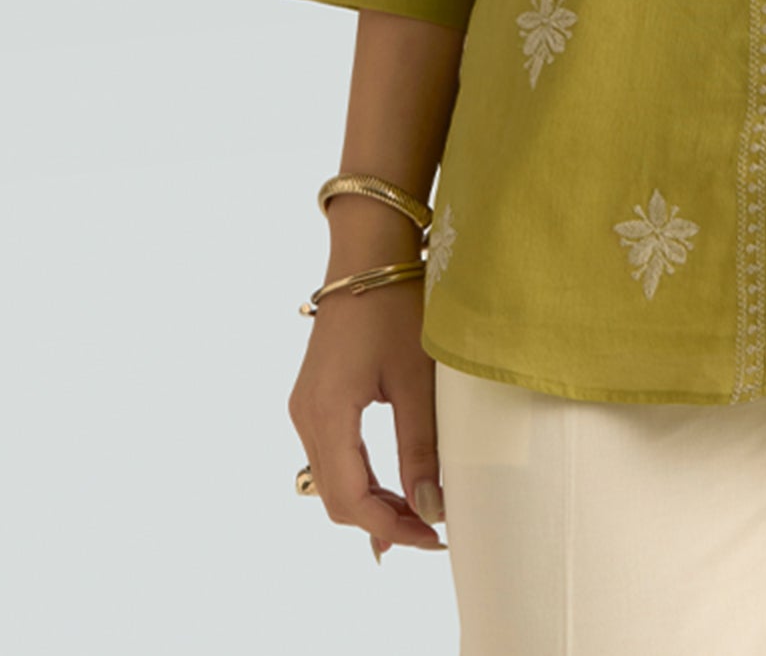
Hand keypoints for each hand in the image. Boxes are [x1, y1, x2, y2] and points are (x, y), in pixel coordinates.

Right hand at [289, 281, 446, 559]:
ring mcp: (307, 407)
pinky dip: (362, 479)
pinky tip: (393, 489)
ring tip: (420, 516)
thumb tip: (430, 508)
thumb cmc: (395, 306)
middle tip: (433, 532)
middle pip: (336, 498)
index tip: (435, 538)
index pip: (351, 501)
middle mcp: (306, 416)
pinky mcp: (316, 397)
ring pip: (333, 480)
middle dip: (383, 522)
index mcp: (326, 414)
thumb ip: (420, 447)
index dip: (392, 528)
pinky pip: (333, 456)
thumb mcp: (416, 379)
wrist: (369, 251)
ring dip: (373, 504)